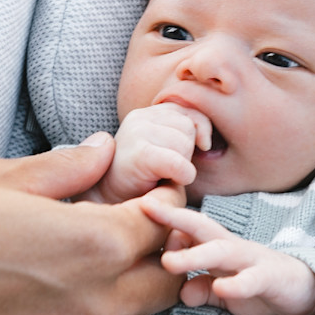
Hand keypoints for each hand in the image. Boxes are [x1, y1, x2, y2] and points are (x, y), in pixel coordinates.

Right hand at [0, 136, 183, 314]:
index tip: (147, 201)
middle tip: (115, 239)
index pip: (166, 226)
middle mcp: (94, 309)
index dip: (161, 207)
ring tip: (45, 276)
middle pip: (165, 284)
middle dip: (153, 257)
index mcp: (95, 246)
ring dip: (103, 299)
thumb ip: (68, 169)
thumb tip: (103, 153)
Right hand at [85, 103, 212, 203]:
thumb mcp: (167, 149)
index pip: (191, 111)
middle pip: (189, 127)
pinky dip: (181, 177)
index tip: (194, 152)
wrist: (107, 203)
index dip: (199, 133)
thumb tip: (207, 140)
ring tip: (160, 175)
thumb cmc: (142, 179)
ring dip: (182, 166)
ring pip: (185, 145)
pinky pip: (178, 163)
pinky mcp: (138, 153)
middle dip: (187, 152)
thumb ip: (186, 134)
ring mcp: (136, 133)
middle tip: (166, 169)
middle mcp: (140, 116)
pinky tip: (165, 183)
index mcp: (148, 112)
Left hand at [142, 199, 314, 314]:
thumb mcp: (223, 290)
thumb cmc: (257, 284)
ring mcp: (251, 260)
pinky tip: (220, 289)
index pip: (187, 230)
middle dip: (174, 219)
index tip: (135, 208)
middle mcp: (232, 248)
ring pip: (221, 252)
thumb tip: (181, 293)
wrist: (304, 291)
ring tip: (170, 263)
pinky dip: (236, 285)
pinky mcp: (269, 278)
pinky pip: (251, 281)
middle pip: (201, 228)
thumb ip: (200, 290)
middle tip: (146, 209)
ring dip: (195, 256)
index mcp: (218, 247)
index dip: (164, 220)